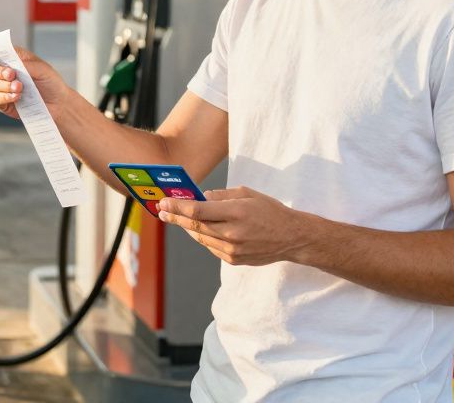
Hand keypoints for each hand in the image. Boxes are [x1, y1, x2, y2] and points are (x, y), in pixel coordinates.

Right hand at [0, 43, 69, 119]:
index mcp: (12, 58)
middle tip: (11, 74)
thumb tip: (10, 65)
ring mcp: (3, 87)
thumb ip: (25, 64)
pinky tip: (17, 97)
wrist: (59, 104)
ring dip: (4, 85)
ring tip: (20, 88)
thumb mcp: (42, 68)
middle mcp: (4, 71)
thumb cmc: (51, 82)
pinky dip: (5, 96)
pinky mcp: (4, 102)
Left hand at [158, 186, 313, 266]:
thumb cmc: (269, 210)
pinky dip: (203, 236)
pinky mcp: (234, 260)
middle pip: (194, 225)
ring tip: (175, 218)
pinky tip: (197, 228)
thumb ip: (221, 196)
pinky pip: (211, 246)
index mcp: (236, 212)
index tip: (163, 202)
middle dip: (175, 217)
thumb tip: (199, 198)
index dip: (177, 206)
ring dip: (187, 227)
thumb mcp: (247, 193)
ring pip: (201, 237)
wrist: (292, 238)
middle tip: (161, 211)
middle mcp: (233, 233)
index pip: (198, 210)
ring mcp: (233, 250)